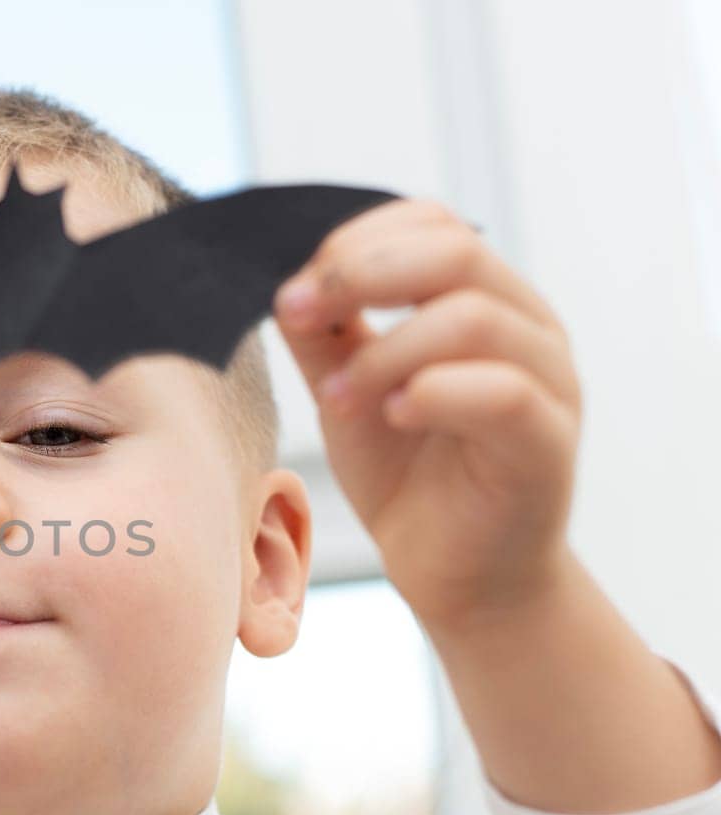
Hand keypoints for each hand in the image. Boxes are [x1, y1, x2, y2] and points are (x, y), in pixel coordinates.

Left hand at [273, 198, 581, 628]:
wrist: (455, 576)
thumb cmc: (407, 477)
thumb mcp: (348, 390)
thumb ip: (325, 333)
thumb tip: (281, 280)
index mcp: (481, 298)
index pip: (431, 223)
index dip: (354, 242)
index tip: (290, 292)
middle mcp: (526, 325)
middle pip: (455, 250)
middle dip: (360, 273)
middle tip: (297, 314)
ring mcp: (549, 381)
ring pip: (473, 317)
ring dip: (385, 351)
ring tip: (336, 398)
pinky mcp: (549, 442)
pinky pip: (503, 392)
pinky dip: (435, 393)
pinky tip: (392, 415)